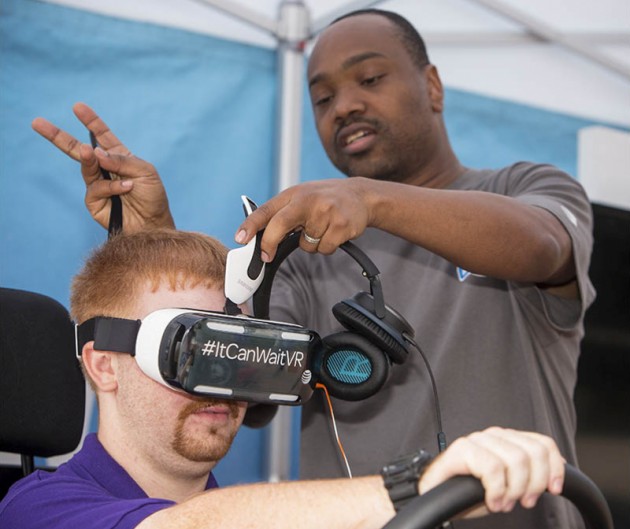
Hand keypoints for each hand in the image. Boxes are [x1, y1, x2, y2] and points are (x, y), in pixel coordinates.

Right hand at [32, 102, 174, 232]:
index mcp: (119, 158)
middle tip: (38, 123)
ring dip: (87, 159)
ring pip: (85, 167)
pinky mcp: (94, 202)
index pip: (102, 136)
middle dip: (58, 136)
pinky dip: (111, 187)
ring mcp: (98, 185)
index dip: (91, 122)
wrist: (153, 224)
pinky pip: (96, 188)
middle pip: (78, 150)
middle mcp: (106, 169)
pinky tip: (126, 189)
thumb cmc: (153, 198)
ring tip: (90, 153)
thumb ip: (122, 160)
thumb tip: (95, 152)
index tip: (78, 107)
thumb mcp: (145, 172)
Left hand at [235, 178, 373, 260]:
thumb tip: (258, 237)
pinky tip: (333, 233)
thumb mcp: (301, 197)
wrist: (361, 195)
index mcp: (294, 194)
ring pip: (305, 245)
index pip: (267, 209)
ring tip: (321, 229)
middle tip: (266, 256)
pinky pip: (324, 249)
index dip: (250, 225)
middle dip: (269, 244)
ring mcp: (325, 212)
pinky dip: (326, 247)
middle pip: (280, 225)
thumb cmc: (325, 199)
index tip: (240, 238)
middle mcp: (308, 200)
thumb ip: (281, 213)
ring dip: (310, 244)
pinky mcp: (341, 226)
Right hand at [419, 427, 564, 516]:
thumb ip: (528, 473)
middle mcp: (493, 435)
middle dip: (534, 484)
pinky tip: (491, 501)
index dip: (555, 467)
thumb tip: (555, 474)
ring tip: (504, 501)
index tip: (554, 490)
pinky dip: (497, 490)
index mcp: (507, 440)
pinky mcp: (462, 450)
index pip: (542, 443)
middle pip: (534, 453)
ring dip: (514, 489)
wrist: (436, 498)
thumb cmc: (469, 492)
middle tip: (522, 501)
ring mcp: (477, 440)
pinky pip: (493, 469)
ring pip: (516, 460)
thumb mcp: (508, 483)